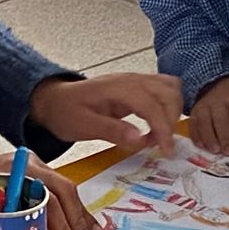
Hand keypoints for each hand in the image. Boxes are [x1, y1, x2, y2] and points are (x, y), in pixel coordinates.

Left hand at [29, 74, 181, 154]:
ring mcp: (135, 80)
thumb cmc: (66, 112)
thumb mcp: (82, 125)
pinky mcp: (137, 87)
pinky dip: (168, 107)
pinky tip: (155, 127)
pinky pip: (163, 90)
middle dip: (172, 120)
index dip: (163, 128)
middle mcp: (130, 80)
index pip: (152, 104)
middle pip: (168, 92)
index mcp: (117, 88)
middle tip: (163, 145)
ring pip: (170, 88)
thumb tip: (139, 138)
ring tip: (160, 136)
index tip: (166, 150)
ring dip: (173, 112)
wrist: (55, 100)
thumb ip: (110, 130)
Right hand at [189, 76, 228, 155]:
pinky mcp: (194, 111)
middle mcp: (218, 100)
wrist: (221, 85)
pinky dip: (196, 136)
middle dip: (225, 139)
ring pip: (205, 124)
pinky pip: (194, 125)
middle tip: (228, 153)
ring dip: (210, 139)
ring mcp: (204, 105)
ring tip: (215, 151)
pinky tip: (202, 146)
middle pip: (221, 122)